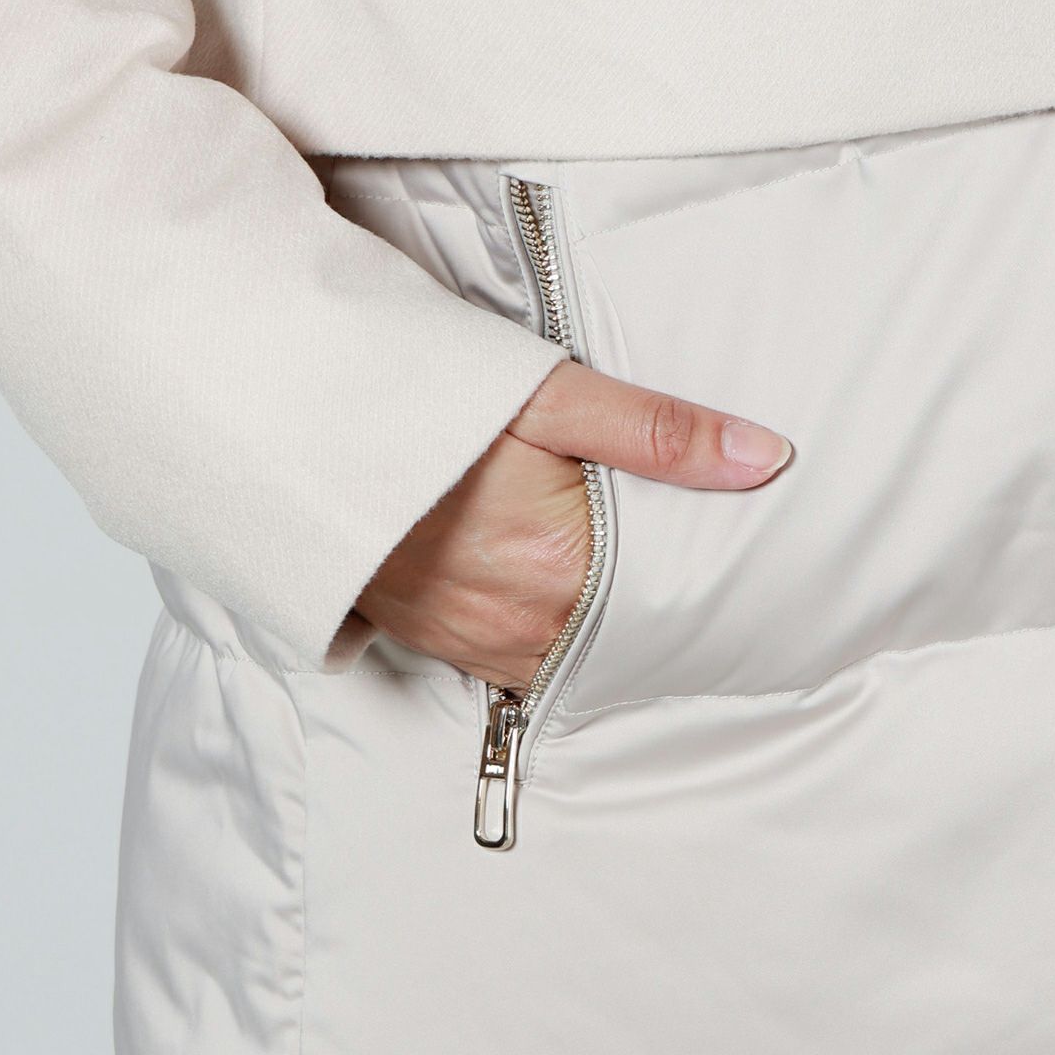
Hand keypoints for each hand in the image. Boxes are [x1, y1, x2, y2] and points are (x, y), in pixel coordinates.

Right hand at [353, 360, 792, 688]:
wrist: (290, 425)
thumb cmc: (416, 403)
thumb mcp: (544, 396)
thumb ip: (658, 432)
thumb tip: (764, 457)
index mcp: (557, 569)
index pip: (670, 603)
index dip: (704, 580)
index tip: (735, 566)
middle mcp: (514, 625)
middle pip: (622, 635)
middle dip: (655, 606)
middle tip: (690, 566)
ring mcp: (469, 641)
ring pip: (568, 654)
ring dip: (595, 622)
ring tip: (617, 572)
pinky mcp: (433, 639)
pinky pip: (512, 658)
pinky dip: (542, 630)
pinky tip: (553, 589)